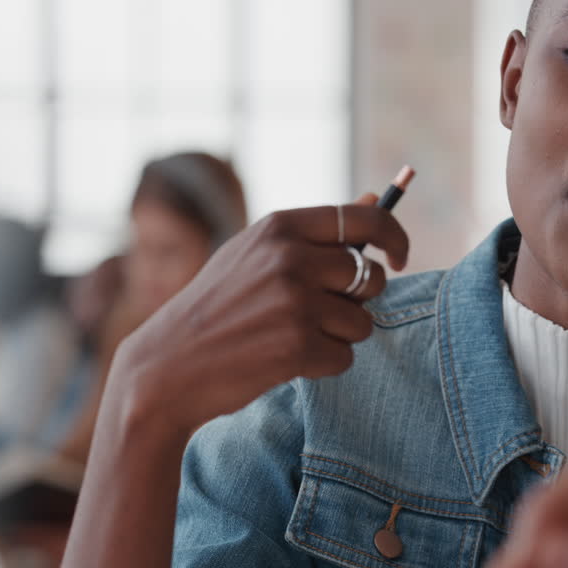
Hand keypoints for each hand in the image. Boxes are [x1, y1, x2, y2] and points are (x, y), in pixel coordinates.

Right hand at [110, 201, 409, 449]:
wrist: (167, 366)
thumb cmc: (217, 308)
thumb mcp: (255, 255)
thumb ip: (314, 233)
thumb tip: (373, 201)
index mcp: (279, 227)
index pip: (366, 220)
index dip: (394, 238)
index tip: (400, 259)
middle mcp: (289, 257)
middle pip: (371, 277)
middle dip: (357, 301)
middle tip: (318, 314)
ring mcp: (294, 301)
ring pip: (362, 321)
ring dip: (337, 337)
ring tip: (290, 337)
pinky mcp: (297, 345)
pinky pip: (345, 357)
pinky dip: (323, 365)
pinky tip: (283, 360)